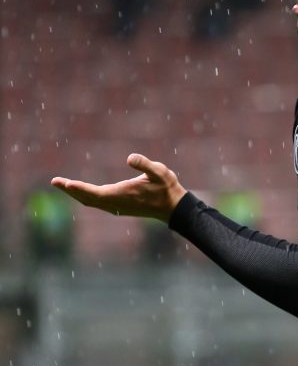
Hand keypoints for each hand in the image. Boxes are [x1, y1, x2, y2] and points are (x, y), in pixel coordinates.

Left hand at [51, 153, 186, 222]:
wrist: (174, 207)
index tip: (65, 183)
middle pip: (87, 199)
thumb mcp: (160, 172)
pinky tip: (82, 192)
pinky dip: (85, 196)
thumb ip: (145, 164)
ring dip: (76, 194)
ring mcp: (117, 207)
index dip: (79, 188)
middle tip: (55, 182)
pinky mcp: (119, 207)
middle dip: (71, 190)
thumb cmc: (166, 188)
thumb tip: (130, 157)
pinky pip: (96, 203)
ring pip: (90, 202)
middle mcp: (116, 204)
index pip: (95, 193)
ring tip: (63, 185)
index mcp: (122, 195)